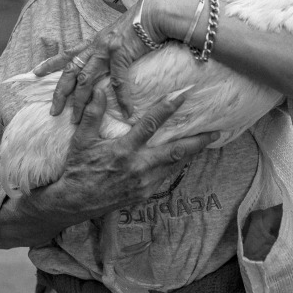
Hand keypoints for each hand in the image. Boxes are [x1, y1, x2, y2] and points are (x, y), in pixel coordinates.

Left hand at [33, 0, 198, 121]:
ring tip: (77, 120)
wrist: (156, 13)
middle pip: (71, 71)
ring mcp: (107, 49)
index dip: (50, 63)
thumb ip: (112, 47)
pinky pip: (119, 81)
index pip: (68, 53)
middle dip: (60, 93)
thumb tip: (112, 57)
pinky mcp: (122, 53)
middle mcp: (96, 45)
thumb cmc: (142, 22)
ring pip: (86, 80)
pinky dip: (123, 98)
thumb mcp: (120, 34)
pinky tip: (127, 111)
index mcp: (95, 41)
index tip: (35, 73)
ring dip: (80, 102)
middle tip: (53, 112)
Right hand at [55, 86, 218, 215]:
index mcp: (124, 150)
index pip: (151, 124)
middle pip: (176, 151)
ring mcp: (144, 183)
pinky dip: (177, 165)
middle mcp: (139, 167)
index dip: (168, 108)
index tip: (183, 95)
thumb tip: (100, 90)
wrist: (75, 202)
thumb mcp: (81, 140)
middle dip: (198, 141)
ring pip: (175, 165)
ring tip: (206, 142)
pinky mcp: (145, 194)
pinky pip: (166, 176)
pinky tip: (184, 158)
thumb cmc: (78, 168)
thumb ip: (92, 114)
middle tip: (216, 132)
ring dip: (191, 153)